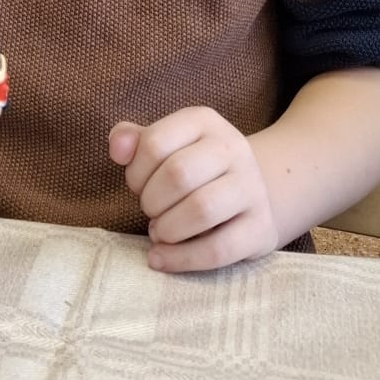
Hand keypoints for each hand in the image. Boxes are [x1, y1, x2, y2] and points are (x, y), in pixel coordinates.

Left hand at [109, 106, 278, 271]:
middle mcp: (233, 148)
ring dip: (167, 228)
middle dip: (151, 200)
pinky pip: (218, 249)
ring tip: (158, 232)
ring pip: (201, 209)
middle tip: (150, 211)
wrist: (252, 194)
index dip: (135, 172)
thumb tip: (117, 148)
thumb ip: (133, 141)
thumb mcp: (166, 145)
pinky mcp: (261, 228)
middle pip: (178, 174)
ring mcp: (252, 188)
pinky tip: (161, 258)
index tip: (137, 186)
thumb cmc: (195, 169)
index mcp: (204, 121)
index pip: (155, 143)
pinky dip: (181, 258)